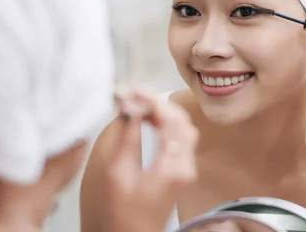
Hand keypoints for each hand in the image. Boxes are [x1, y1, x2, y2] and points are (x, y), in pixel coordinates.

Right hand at [102, 90, 198, 231]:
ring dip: (164, 111)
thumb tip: (129, 106)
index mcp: (172, 167)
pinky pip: (181, 137)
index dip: (152, 100)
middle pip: (182, 120)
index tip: (133, 90)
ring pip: (184, 127)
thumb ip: (126, 137)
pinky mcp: (182, 170)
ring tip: (139, 105)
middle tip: (134, 94)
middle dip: (159, 102)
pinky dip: (167, 122)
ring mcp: (187, 168)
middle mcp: (186, 166)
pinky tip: (149, 120)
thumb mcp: (117, 173)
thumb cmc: (122, 214)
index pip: (171, 120)